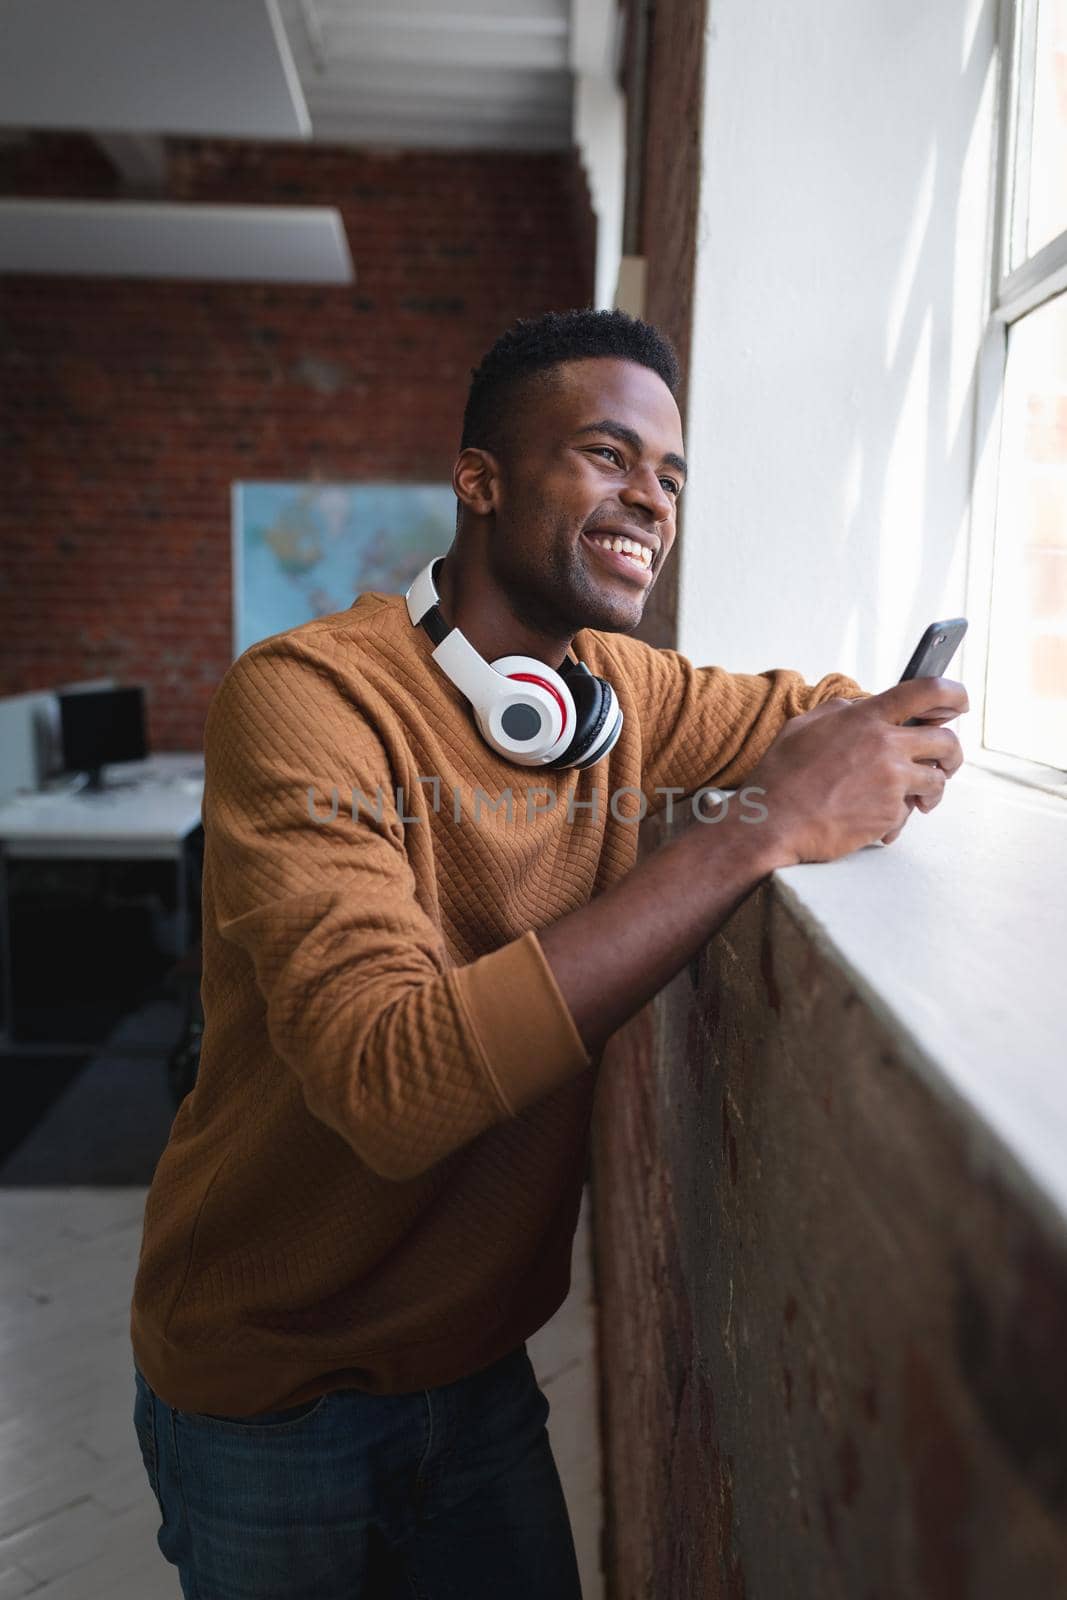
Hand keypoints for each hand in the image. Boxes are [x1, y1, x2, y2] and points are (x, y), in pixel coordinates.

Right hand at [742, 676, 967, 865]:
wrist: (772, 822)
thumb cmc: (782, 775)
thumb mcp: (805, 726)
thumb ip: (842, 711)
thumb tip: (864, 705)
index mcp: (866, 718)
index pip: (927, 691)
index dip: (953, 693)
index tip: (960, 702)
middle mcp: (885, 746)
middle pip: (947, 741)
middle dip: (952, 753)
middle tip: (944, 762)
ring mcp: (891, 782)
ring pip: (936, 781)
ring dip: (931, 789)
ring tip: (918, 798)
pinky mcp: (889, 814)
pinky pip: (908, 812)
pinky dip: (897, 817)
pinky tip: (875, 820)